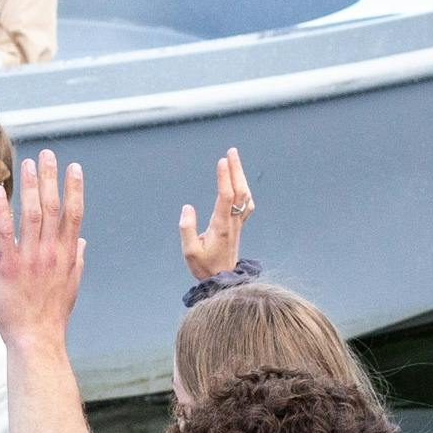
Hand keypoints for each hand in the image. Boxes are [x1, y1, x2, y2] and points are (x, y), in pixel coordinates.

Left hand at [0, 149, 86, 354]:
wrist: (36, 338)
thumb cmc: (52, 314)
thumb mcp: (71, 285)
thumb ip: (76, 259)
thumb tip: (81, 241)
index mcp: (68, 255)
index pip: (74, 214)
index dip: (75, 189)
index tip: (74, 167)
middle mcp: (51, 252)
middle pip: (52, 207)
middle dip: (50, 178)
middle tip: (46, 154)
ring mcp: (30, 258)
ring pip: (31, 214)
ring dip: (29, 187)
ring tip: (26, 164)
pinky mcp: (8, 267)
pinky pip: (5, 233)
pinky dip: (1, 210)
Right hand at [178, 147, 253, 280]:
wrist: (223, 281)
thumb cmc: (204, 266)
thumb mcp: (189, 252)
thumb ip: (186, 228)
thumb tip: (187, 207)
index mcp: (221, 226)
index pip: (225, 197)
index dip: (224, 178)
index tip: (221, 161)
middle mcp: (232, 222)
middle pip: (238, 191)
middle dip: (236, 170)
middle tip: (231, 151)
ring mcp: (237, 223)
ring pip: (244, 195)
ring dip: (241, 177)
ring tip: (234, 160)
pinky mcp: (238, 226)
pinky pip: (246, 204)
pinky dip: (245, 189)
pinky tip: (241, 183)